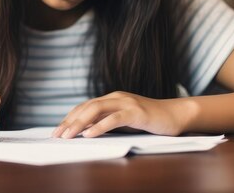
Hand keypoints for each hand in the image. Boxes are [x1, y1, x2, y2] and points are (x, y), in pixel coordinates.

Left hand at [52, 91, 191, 137]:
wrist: (176, 114)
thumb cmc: (150, 120)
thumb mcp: (125, 121)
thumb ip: (107, 122)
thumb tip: (85, 131)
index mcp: (112, 98)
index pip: (85, 106)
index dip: (70, 118)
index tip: (57, 131)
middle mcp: (116, 97)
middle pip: (87, 107)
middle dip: (70, 121)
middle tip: (57, 135)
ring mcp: (126, 103)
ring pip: (97, 110)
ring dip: (80, 123)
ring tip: (68, 135)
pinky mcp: (137, 112)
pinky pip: (115, 118)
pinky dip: (100, 126)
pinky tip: (90, 134)